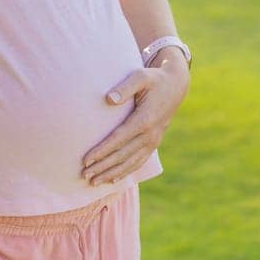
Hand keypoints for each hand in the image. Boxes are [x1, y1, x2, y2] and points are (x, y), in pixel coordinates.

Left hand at [81, 55, 188, 186]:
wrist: (176, 86)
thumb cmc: (154, 79)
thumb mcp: (141, 77)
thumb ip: (125, 88)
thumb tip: (108, 99)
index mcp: (145, 119)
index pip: (119, 139)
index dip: (102, 151)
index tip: (86, 159)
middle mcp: (150, 134)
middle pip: (122, 155)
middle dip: (102, 166)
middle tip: (84, 175)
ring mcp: (153, 141)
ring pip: (130, 162)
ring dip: (111, 173)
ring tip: (93, 182)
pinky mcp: (154, 143)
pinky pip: (139, 162)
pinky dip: (126, 172)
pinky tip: (113, 179)